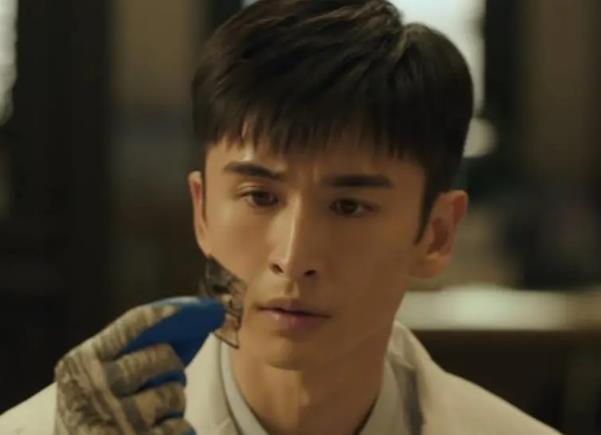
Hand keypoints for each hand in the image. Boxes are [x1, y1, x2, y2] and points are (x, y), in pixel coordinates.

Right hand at [53, 297, 224, 434]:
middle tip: (161, 381)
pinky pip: (181, 428)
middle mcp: (97, 387)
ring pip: (174, 394)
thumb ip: (126, 351)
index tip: (207, 308)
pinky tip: (155, 434)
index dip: (174, 311)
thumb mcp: (90, 379)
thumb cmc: (88, 415)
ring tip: (151, 414)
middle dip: (172, 367)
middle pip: (164, 357)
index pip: (136, 322)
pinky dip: (177, 431)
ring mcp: (118, 419)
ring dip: (173, 403)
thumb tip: (190, 319)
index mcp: (82, 362)